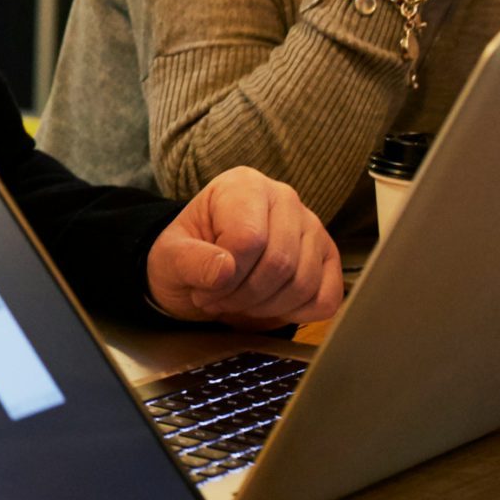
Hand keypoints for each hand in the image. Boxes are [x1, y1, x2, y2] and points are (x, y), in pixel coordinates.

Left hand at [146, 167, 342, 329]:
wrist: (205, 269)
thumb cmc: (188, 256)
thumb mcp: (170, 257)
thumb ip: (190, 261)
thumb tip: (225, 269)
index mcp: (244, 185)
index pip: (248, 238)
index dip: (225, 277)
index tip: (203, 289)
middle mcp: (285, 199)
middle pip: (280, 263)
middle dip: (243, 296)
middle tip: (218, 301)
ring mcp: (313, 228)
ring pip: (303, 284)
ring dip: (266, 307)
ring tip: (237, 302)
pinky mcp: (329, 260)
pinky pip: (325, 299)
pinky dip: (294, 314)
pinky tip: (267, 306)